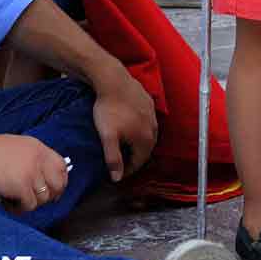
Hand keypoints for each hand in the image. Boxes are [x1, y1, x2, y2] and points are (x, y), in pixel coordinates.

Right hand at [0, 133, 68, 211]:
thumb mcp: (19, 148)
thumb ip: (33, 159)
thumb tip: (42, 177)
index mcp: (39, 148)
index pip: (62, 166)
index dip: (61, 181)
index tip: (54, 191)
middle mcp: (39, 160)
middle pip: (58, 185)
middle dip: (49, 196)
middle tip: (35, 200)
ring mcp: (32, 173)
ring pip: (43, 198)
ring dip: (29, 203)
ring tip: (14, 199)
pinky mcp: (22, 187)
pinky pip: (29, 206)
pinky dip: (18, 209)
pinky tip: (7, 203)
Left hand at [91, 64, 157, 181]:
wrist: (113, 81)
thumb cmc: (109, 109)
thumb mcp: (108, 137)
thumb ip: (113, 159)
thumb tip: (117, 178)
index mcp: (145, 139)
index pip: (139, 162)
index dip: (127, 170)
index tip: (117, 172)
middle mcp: (153, 128)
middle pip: (146, 149)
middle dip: (134, 157)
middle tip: (121, 160)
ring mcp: (152, 114)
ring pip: (148, 134)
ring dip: (138, 142)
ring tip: (125, 143)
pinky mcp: (149, 102)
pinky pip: (147, 120)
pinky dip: (140, 127)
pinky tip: (129, 124)